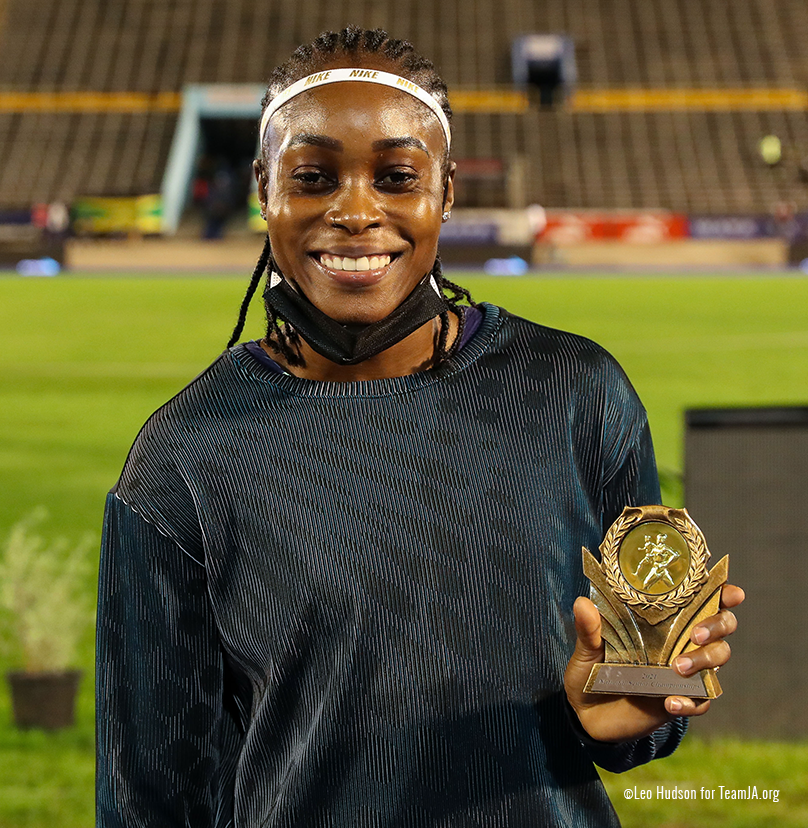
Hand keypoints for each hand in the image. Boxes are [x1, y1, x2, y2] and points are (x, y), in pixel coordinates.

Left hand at [563, 584, 743, 742]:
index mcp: (660, 621)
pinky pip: (702, 700)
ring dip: (705, 660)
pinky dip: (692, 702)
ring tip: (678, 667)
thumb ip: (588, 629)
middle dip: (718, 625)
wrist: (586, 715)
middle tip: (696, 633)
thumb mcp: (586, 649)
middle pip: (721, 627)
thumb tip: (583, 603)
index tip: (730, 593)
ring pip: (717, 659)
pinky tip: (670, 702)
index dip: (721, 594)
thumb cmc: (590, 671)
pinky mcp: (681, 699)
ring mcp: (683, 672)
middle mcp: (678, 641)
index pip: (698, 600)